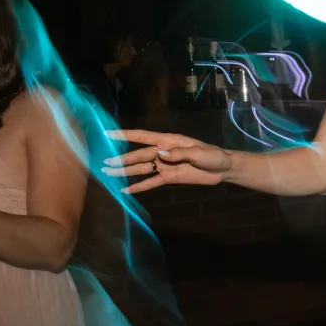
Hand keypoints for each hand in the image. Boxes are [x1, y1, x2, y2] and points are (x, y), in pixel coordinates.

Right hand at [103, 130, 231, 193]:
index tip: (108, 134)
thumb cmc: (213, 156)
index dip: (126, 135)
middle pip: (138, 156)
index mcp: (169, 141)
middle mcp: (163, 152)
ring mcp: (164, 165)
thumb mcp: (199, 154)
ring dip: (125, 171)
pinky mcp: (168, 177)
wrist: (222, 169)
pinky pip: (150, 182)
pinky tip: (125, 190)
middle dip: (121, 159)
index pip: (143, 137)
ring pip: (140, 168)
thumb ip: (180, 154)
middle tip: (103, 163)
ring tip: (108, 173)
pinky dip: (138, 186)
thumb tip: (160, 154)